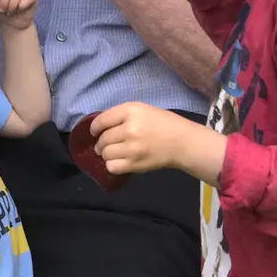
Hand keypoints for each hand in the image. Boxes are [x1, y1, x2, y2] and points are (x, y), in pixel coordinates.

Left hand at [90, 102, 205, 176]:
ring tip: (113, 153)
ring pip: (106, 154)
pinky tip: (118, 161)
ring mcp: (132, 148)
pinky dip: (112, 165)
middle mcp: (129, 129)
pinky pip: (112, 167)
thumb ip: (121, 115)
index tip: (95, 132)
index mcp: (130, 111)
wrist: (182, 142)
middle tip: (106, 144)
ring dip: (106, 154)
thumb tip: (100, 127)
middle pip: (103, 139)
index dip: (94, 128)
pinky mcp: (135, 164)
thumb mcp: (142, 109)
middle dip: (101, 143)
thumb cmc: (163, 123)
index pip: (101, 121)